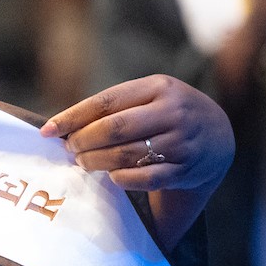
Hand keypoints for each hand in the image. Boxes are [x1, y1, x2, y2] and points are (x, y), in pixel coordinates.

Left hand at [41, 75, 234, 249]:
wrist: (218, 135)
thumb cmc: (167, 114)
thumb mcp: (149, 97)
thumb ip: (114, 108)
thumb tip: (61, 127)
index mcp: (159, 87)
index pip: (105, 102)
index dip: (72, 117)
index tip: (47, 131)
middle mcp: (174, 111)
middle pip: (114, 129)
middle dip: (83, 141)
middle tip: (70, 149)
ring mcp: (182, 141)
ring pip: (127, 154)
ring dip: (97, 161)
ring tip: (83, 163)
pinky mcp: (186, 169)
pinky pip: (146, 177)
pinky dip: (123, 178)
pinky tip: (112, 177)